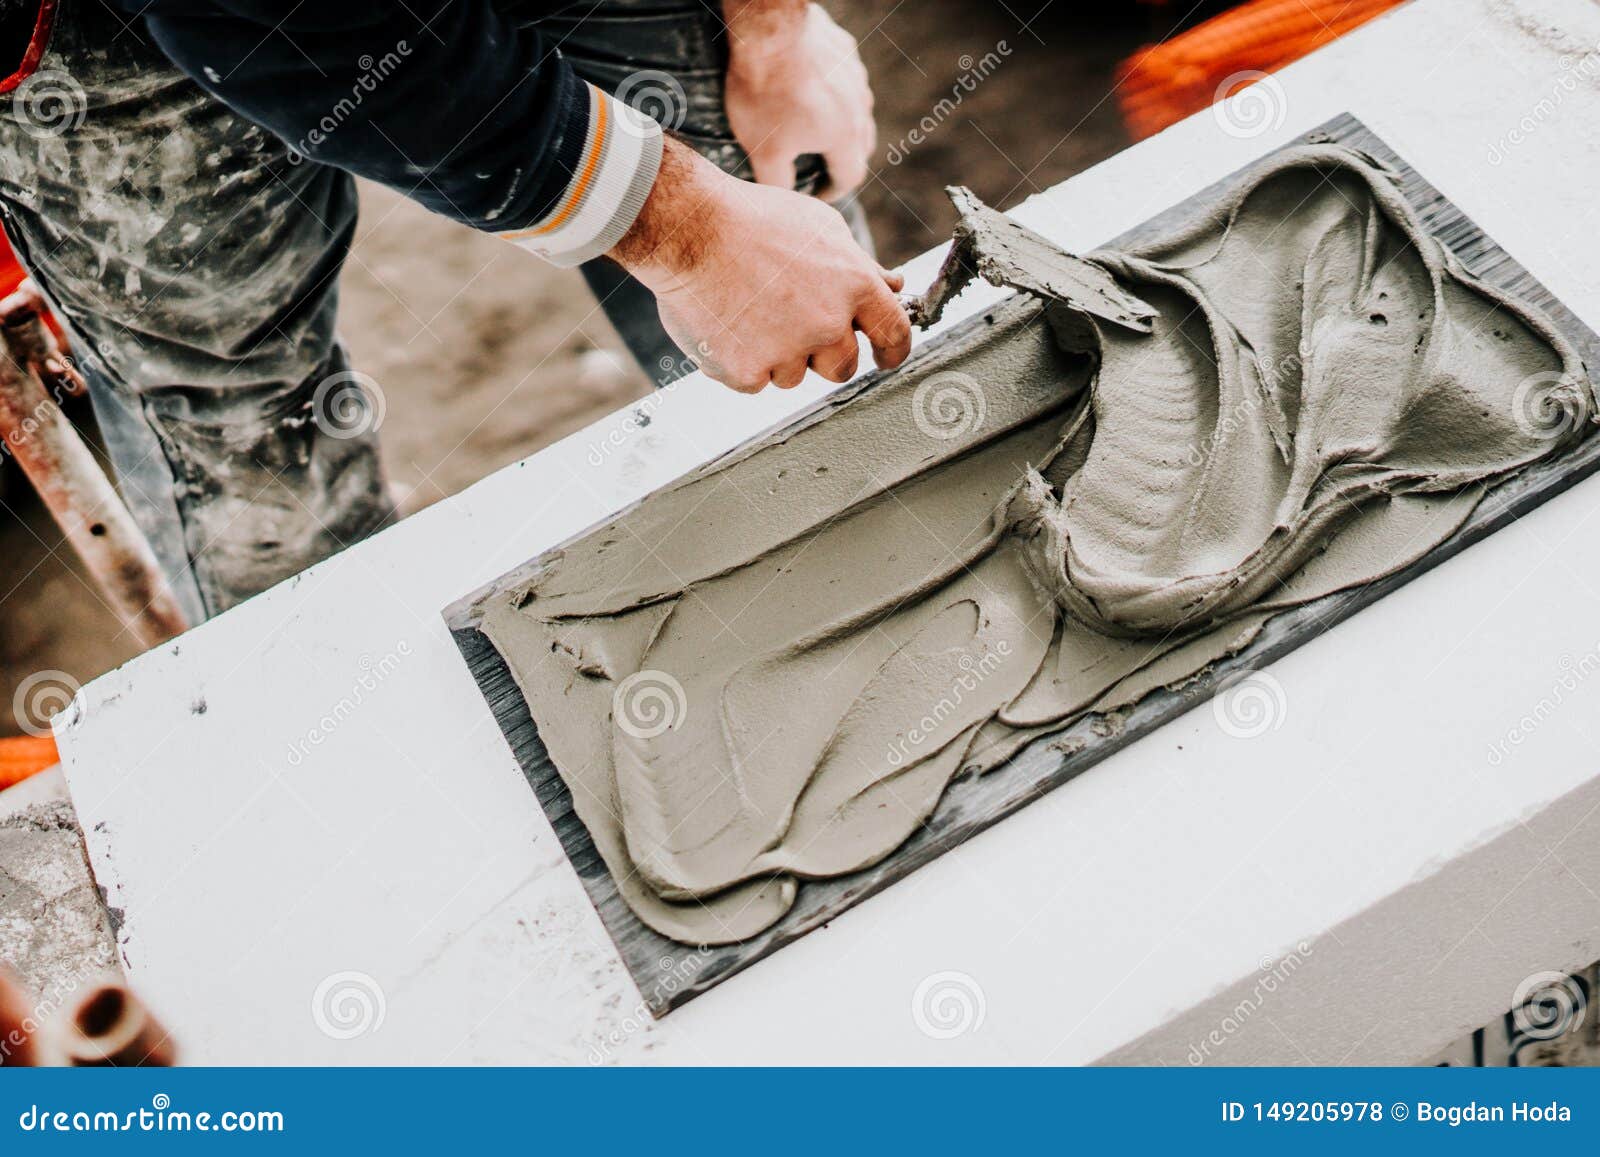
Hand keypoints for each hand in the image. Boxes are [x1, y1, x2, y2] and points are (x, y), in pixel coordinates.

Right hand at [610, 137, 909, 393]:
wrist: (689, 229)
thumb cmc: (752, 220)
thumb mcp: (821, 227)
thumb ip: (860, 265)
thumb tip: (892, 286)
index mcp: (854, 285)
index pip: (894, 334)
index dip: (891, 351)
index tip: (883, 358)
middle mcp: (828, 323)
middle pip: (842, 367)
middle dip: (824, 354)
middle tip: (790, 323)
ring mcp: (787, 352)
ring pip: (794, 376)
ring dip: (776, 355)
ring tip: (748, 310)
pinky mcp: (747, 371)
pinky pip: (754, 382)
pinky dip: (740, 362)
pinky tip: (726, 324)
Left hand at [724, 2, 874, 199]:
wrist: (769, 31)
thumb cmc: (767, 94)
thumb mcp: (765, 150)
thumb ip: (778, 182)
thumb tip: (783, 200)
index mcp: (845, 137)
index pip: (851, 176)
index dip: (832, 191)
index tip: (816, 194)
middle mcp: (859, 107)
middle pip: (861, 144)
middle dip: (843, 160)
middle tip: (820, 166)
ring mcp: (855, 75)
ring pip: (857, 110)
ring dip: (843, 124)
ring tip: (818, 128)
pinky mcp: (844, 50)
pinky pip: (846, 78)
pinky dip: (835, 91)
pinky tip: (812, 87)